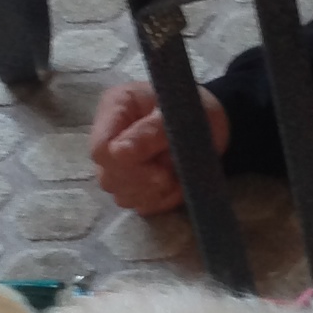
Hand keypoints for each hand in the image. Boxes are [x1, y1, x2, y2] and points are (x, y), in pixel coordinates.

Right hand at [89, 80, 234, 214]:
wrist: (211, 122)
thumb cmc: (194, 110)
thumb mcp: (179, 113)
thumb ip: (151, 131)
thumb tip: (122, 153)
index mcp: (116, 108)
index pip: (100, 147)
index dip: (124, 163)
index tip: (158, 166)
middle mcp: (110, 137)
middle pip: (108, 176)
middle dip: (144, 180)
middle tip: (171, 171)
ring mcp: (118, 164)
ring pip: (121, 194)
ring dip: (153, 192)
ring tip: (176, 174)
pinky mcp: (132, 184)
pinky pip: (139, 205)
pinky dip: (161, 200)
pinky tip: (175, 185)